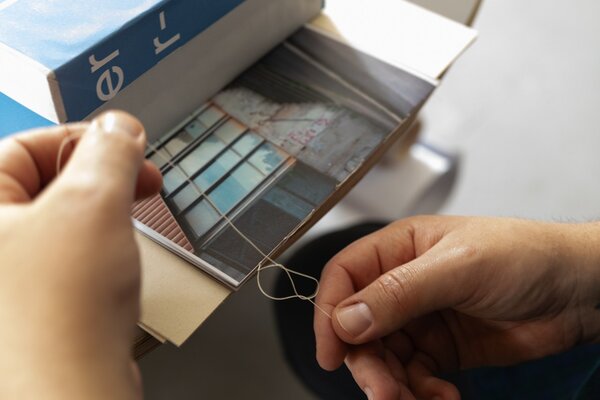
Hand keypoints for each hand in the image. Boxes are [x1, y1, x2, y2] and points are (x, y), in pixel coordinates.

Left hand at [0, 112, 161, 398]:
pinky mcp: (25, 305)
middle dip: (101, 180)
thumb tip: (117, 128)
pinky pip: (62, 257)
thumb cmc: (60, 313)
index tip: (127, 144)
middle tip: (140, 183)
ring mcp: (4, 277)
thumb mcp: (94, 205)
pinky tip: (115, 261)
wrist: (69, 393)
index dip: (85, 138)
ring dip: (102, 215)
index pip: (27, 145)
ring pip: (58, 222)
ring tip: (130, 225)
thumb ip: (109, 153)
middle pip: (43, 183)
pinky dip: (94, 250)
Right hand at [314, 216, 599, 398]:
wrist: (579, 291)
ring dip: (393, 384)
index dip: (329, 313)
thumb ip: (400, 292)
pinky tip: (444, 396)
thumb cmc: (525, 257)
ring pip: (385, 357)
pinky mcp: (443, 349)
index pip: (344, 276)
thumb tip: (347, 319)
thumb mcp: (460, 267)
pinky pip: (414, 376)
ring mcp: (422, 318)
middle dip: (368, 362)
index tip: (332, 352)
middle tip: (383, 392)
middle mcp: (403, 283)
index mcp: (399, 248)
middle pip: (360, 326)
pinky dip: (421, 393)